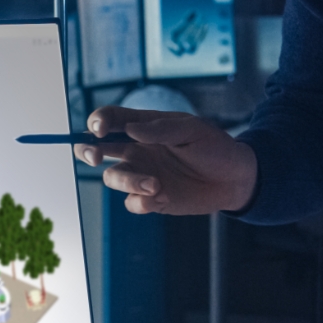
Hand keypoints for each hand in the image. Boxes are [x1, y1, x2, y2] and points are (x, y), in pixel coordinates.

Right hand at [75, 107, 257, 215]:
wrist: (234, 179)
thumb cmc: (215, 147)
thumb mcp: (192, 130)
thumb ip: (161, 129)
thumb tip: (130, 130)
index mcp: (143, 127)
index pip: (110, 119)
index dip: (98, 122)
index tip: (100, 130)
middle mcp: (136, 150)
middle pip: (96, 148)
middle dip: (87, 151)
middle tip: (96, 157)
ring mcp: (141, 174)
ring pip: (113, 178)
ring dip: (129, 181)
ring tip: (156, 185)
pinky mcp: (151, 199)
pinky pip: (132, 203)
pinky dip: (143, 202)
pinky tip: (166, 196)